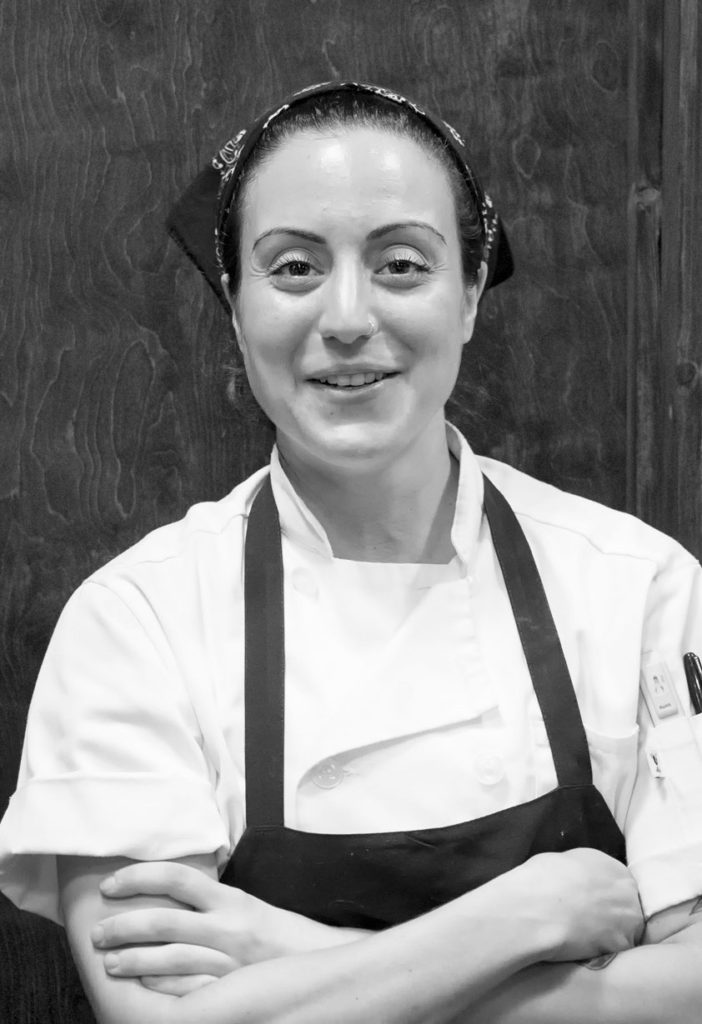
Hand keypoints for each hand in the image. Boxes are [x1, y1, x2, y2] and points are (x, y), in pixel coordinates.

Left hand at [91, 861, 300, 995]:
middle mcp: (227, 926)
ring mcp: (228, 962)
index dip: (137, 877)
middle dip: (123, 926)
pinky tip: (142, 989)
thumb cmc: (277, 933)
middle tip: (98, 931)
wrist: (317, 961)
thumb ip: (210, 899)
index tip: (110, 885)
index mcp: (229, 899)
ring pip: (170, 959)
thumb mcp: (245, 906)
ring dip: (133, 961)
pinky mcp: (230, 990)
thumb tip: (168, 888)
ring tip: (109, 963)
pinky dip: (161, 989)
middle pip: (163, 920)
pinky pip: (188, 991)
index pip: (175, 877)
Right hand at [513, 848, 644, 962]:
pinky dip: (604, 954)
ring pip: (627, 933)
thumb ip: (581, 873)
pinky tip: (585, 952)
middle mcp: (627, 890)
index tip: (593, 907)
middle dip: (614, 918)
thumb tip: (579, 882)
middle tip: (590, 926)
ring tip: (586, 941)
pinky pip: (618, 952)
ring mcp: (629, 919)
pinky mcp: (622, 945)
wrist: (536, 909)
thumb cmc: (541, 880)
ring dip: (612, 938)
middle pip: (628, 908)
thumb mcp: (563, 862)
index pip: (620, 886)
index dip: (606, 898)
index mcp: (612, 866)